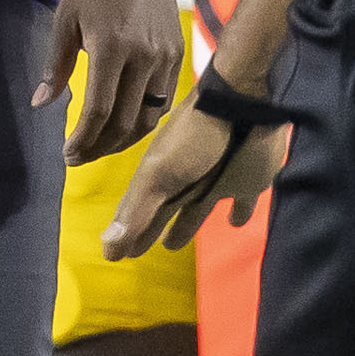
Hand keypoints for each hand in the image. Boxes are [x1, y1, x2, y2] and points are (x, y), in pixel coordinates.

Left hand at [42, 0, 182, 163]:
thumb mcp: (64, 18)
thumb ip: (55, 65)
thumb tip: (41, 103)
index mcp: (111, 47)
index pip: (99, 110)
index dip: (82, 139)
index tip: (67, 154)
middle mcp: (143, 57)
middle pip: (125, 122)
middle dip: (100, 148)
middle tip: (79, 157)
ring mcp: (165, 58)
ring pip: (149, 117)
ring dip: (124, 140)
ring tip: (100, 147)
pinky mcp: (177, 55)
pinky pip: (163, 100)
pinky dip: (144, 119)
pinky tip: (124, 123)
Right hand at [101, 102, 288, 257]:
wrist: (241, 102)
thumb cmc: (196, 138)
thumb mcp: (159, 176)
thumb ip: (136, 211)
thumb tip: (107, 251)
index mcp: (157, 179)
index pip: (135, 211)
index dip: (124, 231)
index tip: (113, 253)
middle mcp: (183, 182)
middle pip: (161, 213)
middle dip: (147, 230)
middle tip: (134, 252)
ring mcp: (215, 180)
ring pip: (195, 210)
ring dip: (184, 227)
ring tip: (170, 244)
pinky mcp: (247, 181)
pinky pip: (242, 202)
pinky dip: (239, 213)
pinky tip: (236, 222)